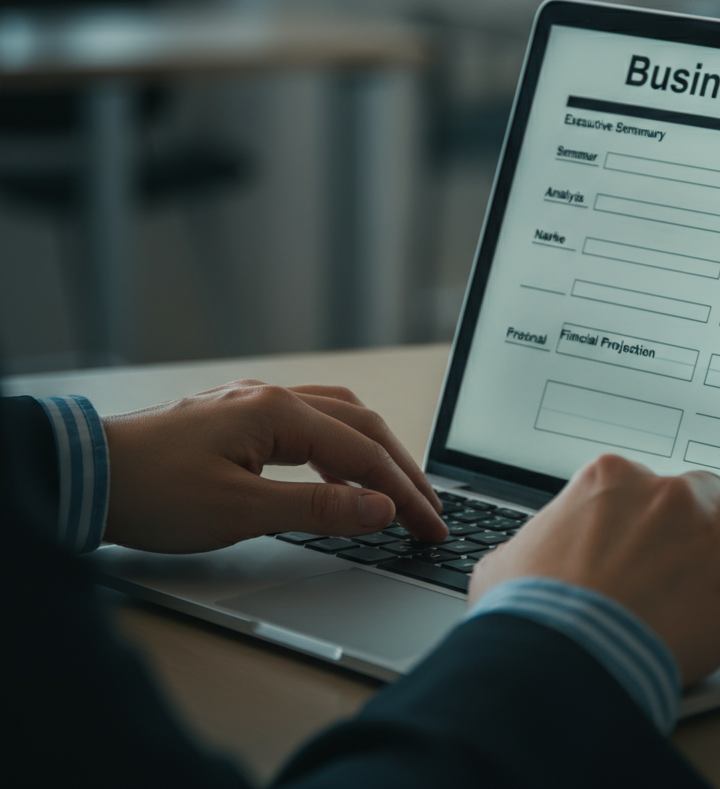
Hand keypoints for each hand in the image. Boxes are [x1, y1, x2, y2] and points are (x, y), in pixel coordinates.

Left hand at [101, 380, 446, 552]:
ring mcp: (255, 403)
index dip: (404, 492)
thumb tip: (379, 508)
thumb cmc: (153, 491)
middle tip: (431, 509)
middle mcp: (274, 397)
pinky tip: (338, 477)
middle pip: (361, 425)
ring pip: (338, 417)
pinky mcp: (239, 417)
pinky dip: (338, 450)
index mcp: (279, 412)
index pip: (364, 452)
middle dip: (401, 468)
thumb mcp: (241, 511)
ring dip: (374, 452)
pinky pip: (309, 424)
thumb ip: (318, 510)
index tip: (431, 525)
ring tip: (397, 490)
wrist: (85, 475)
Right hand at [468, 454, 719, 685]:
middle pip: (711, 489)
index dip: (653, 513)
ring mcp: (714, 539)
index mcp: (613, 478)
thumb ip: (529, 542)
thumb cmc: (530, 609)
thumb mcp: (508, 559)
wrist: (559, 654)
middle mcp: (670, 496)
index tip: (650, 537)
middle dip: (708, 519)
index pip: (650, 479)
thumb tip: (523, 555)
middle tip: (697, 554)